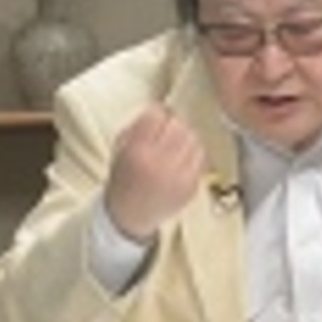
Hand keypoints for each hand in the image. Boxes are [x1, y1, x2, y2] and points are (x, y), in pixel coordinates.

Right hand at [103, 103, 204, 241]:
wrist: (131, 214)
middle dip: (173, 123)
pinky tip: (182, 158)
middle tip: (167, 130)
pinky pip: (201, 157)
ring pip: (193, 139)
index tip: (157, 117)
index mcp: (137, 153)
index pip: (156, 116)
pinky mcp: (191, 186)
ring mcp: (178, 177)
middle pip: (178, 125)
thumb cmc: (124, 178)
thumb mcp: (120, 148)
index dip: (158, 113)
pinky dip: (193, 153)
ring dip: (185, 136)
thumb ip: (138, 126)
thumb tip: (161, 108)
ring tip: (174, 144)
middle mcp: (159, 164)